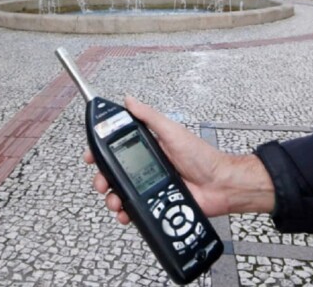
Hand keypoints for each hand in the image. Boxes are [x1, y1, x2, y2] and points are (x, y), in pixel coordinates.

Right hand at [84, 96, 274, 224]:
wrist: (221, 186)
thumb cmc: (203, 158)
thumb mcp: (173, 132)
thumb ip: (149, 117)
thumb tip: (129, 100)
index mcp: (149, 147)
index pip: (117, 147)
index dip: (101, 151)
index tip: (91, 155)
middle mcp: (147, 166)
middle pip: (114, 173)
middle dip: (102, 178)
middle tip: (101, 182)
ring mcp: (150, 186)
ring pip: (120, 193)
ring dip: (112, 198)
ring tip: (115, 201)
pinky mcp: (155, 204)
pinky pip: (134, 209)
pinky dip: (126, 213)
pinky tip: (125, 213)